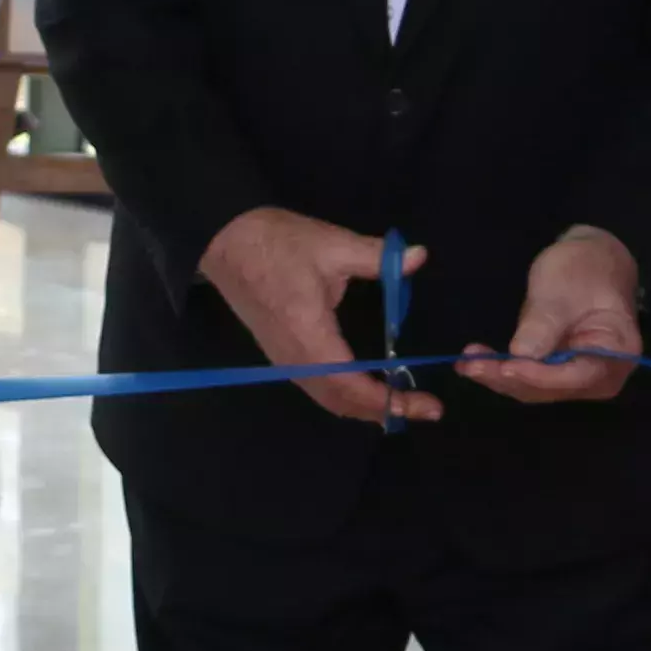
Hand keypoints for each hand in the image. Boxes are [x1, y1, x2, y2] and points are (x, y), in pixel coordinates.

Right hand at [200, 207, 431, 426]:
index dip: (388, 399)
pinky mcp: (280, 354)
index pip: (351, 384)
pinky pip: (315, 387)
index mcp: (309, 334)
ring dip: (364, 407)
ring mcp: (284, 359)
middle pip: (340, 401)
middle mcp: (295, 358)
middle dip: (383, 410)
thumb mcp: (332, 244)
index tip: (425, 405)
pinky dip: (345, 397)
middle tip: (425, 409)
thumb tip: (418, 256)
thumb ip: (377, 257)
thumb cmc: (277, 242)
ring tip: (402, 406)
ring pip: (326, 398)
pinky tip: (366, 391)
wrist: (225, 239)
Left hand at [463, 223, 643, 406]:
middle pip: (552, 388)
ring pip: (534, 388)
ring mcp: (577, 378)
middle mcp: (601, 376)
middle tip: (472, 364)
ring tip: (467, 361)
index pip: (577, 375)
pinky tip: (473, 362)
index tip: (507, 366)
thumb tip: (522, 355)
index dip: (540, 376)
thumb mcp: (563, 287)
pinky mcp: (556, 374)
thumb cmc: (585, 268)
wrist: (589, 261)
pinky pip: (528, 378)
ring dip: (499, 377)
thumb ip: (545, 322)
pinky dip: (501, 371)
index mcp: (618, 353)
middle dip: (511, 378)